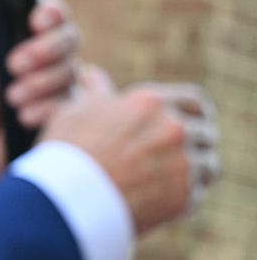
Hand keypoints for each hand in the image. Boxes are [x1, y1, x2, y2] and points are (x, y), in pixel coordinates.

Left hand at [0, 0, 81, 191]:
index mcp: (20, 43)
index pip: (48, 16)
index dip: (50, 12)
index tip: (35, 20)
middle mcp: (47, 63)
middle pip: (69, 38)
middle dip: (44, 48)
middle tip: (14, 65)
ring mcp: (61, 91)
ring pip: (71, 71)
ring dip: (40, 83)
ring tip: (11, 99)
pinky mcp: (69, 120)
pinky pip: (73, 106)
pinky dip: (47, 108)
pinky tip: (24, 118)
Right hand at [42, 70, 220, 233]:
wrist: (67, 198)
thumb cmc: (66, 150)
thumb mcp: (75, 110)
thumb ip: (94, 91)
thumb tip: (91, 75)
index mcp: (150, 103)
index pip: (195, 102)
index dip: (194, 113)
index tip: (188, 123)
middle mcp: (173, 129)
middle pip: (205, 134)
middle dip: (193, 143)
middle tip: (173, 155)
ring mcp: (182, 163)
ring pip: (207, 165)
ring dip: (193, 170)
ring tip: (167, 178)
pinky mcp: (184, 197)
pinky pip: (197, 193)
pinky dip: (182, 195)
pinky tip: (158, 196)